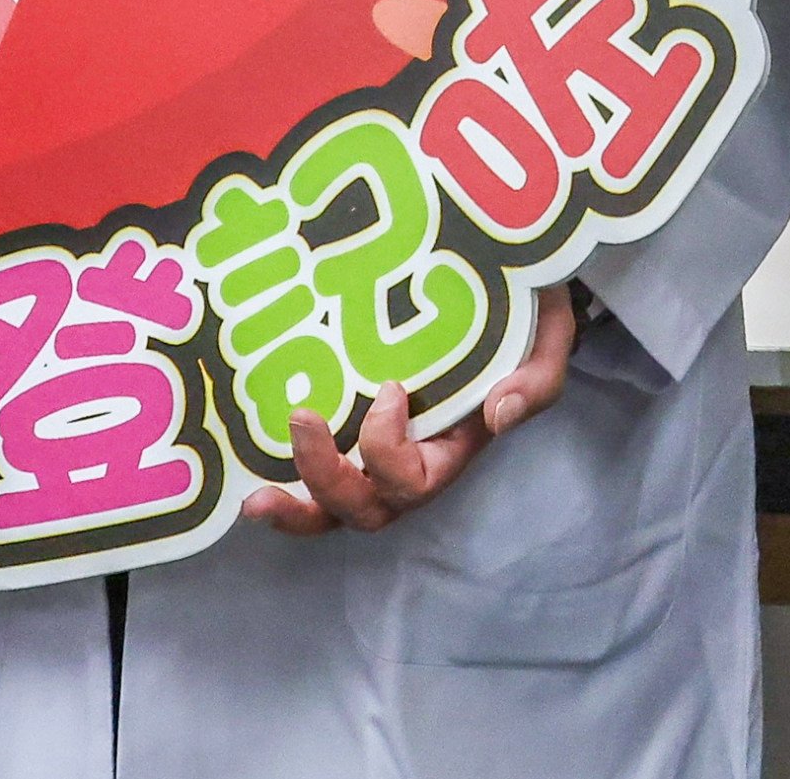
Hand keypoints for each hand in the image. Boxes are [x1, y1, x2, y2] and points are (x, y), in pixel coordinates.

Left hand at [245, 286, 576, 535]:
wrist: (502, 279)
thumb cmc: (521, 312)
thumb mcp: (546, 337)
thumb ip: (536, 378)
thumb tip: (499, 414)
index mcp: (452, 447)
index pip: (412, 482)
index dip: (388, 449)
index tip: (390, 386)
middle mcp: (411, 459)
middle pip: (366, 510)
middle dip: (325, 480)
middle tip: (301, 419)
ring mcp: (374, 447)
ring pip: (333, 509)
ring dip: (294, 507)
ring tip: (253, 499)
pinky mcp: (346, 420)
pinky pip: (313, 472)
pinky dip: (281, 478)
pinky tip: (243, 461)